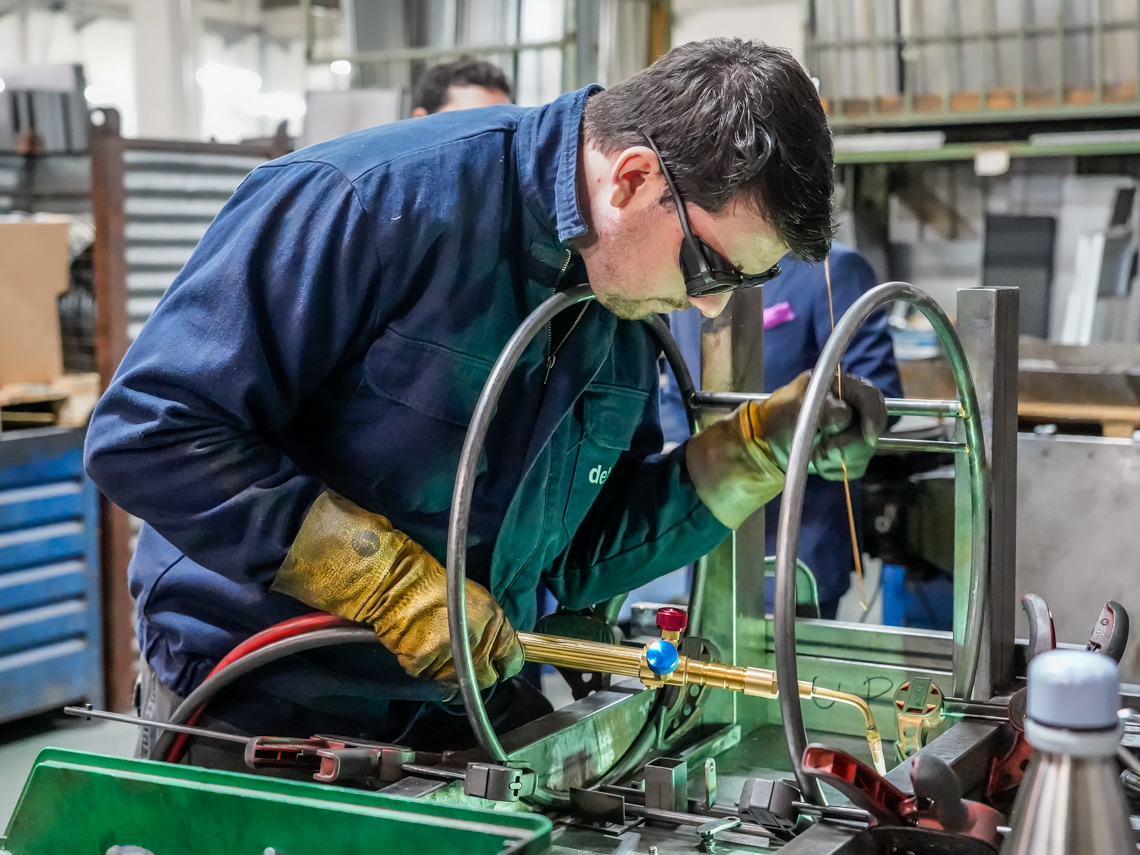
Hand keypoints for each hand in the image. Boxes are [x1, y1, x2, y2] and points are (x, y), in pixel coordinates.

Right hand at [272, 492, 523, 686]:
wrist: (398, 583)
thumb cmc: (436, 586)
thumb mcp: (479, 600)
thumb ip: (494, 628)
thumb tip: (503, 652)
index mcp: (493, 621)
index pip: (512, 660)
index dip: (504, 662)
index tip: (498, 662)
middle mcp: (475, 640)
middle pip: (487, 678)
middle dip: (478, 671)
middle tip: (463, 656)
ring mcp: (449, 655)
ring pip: (457, 682)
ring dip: (450, 669)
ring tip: (438, 645)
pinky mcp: (423, 664)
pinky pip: (431, 677)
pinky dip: (427, 666)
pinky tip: (422, 645)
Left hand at [685, 371, 886, 529]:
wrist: (764, 444)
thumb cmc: (777, 417)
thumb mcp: (797, 405)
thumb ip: (823, 408)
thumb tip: (845, 416)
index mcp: (841, 388)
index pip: (871, 397)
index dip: (873, 416)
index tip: (867, 435)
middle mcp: (850, 408)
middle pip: (872, 427)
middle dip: (849, 444)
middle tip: (824, 450)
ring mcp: (850, 432)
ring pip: (864, 450)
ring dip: (837, 457)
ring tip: (814, 454)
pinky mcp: (846, 453)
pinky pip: (854, 467)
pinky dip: (834, 469)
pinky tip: (816, 462)